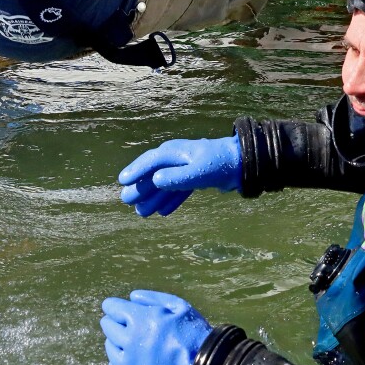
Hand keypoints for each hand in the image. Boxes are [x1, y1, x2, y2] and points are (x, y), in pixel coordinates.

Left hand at [99, 289, 211, 364]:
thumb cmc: (193, 334)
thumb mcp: (179, 306)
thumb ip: (153, 298)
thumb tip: (131, 297)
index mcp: (140, 320)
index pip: (112, 308)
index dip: (113, 306)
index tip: (115, 308)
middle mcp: (130, 342)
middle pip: (108, 326)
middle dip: (114, 321)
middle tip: (124, 324)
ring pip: (110, 347)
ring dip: (116, 341)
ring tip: (130, 342)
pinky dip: (120, 362)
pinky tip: (131, 359)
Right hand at [118, 136, 241, 216]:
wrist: (241, 164)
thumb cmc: (219, 163)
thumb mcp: (198, 172)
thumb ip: (177, 177)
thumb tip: (155, 180)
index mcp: (175, 152)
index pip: (150, 162)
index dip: (136, 171)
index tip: (123, 181)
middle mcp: (177, 158)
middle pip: (153, 173)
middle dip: (140, 187)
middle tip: (126, 200)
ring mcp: (185, 168)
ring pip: (164, 184)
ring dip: (153, 197)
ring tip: (141, 212)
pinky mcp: (194, 177)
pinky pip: (177, 189)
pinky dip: (170, 200)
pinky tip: (163, 212)